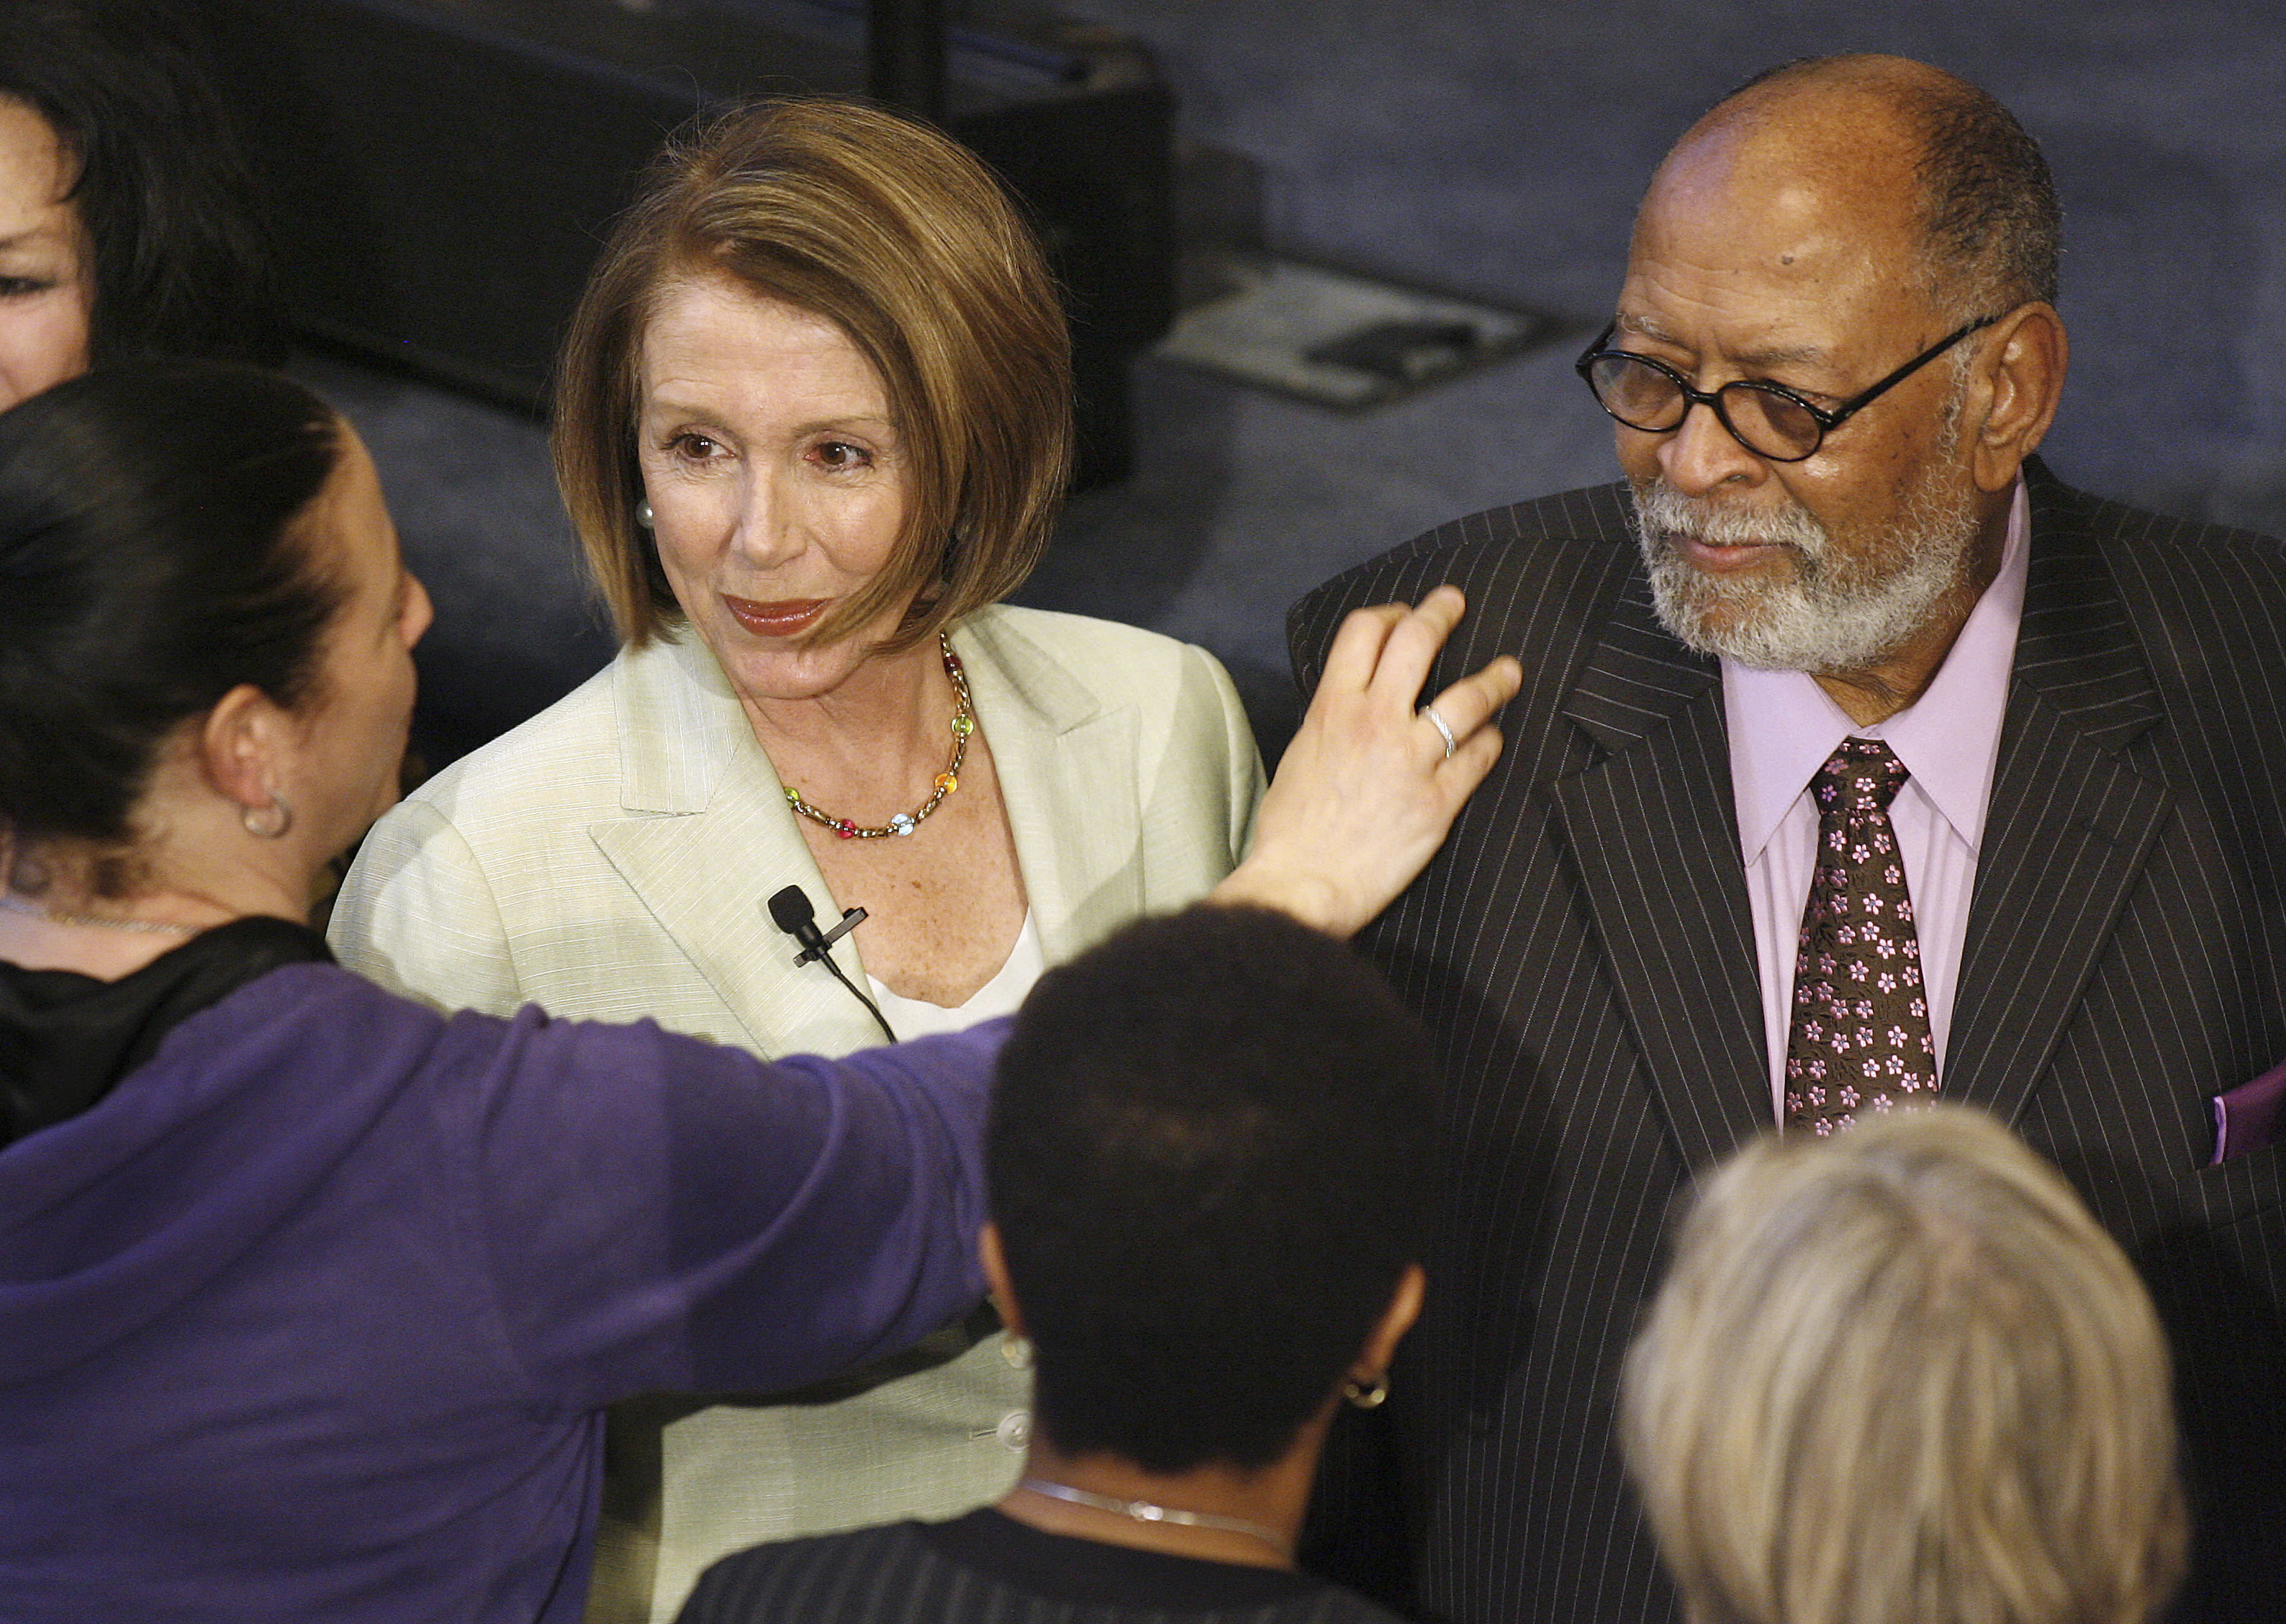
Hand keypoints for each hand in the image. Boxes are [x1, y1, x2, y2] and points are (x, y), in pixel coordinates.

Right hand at [1211, 586, 1520, 937]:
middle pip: (1418, 644)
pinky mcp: (1438, 801)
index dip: (1390, 613)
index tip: (1404, 615)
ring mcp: (1411, 760)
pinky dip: (1489, 743)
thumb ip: (1332, 721)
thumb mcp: (1300, 755)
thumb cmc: (1291, 830)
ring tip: (1509, 672)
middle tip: (1456, 605)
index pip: (1366, 632)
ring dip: (1494, 680)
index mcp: (1333, 708)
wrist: (1302, 883)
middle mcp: (1375, 722)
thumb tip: (1355, 705)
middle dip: (1442, 614)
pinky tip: (1491, 740)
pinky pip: (1478, 757)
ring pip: (1466, 699)